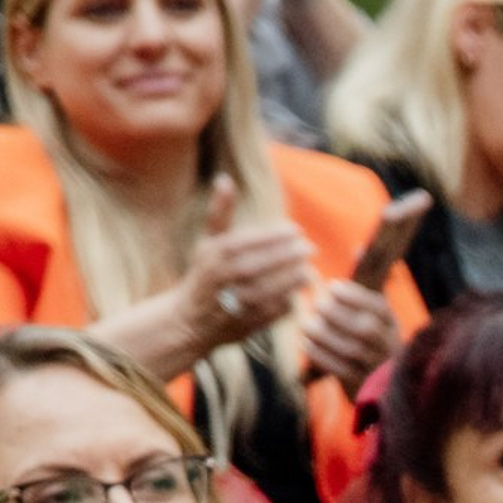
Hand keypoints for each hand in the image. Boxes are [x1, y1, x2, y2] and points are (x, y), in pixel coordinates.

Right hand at [183, 177, 314, 356]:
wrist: (193, 320)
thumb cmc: (205, 274)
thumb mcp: (208, 242)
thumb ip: (220, 213)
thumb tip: (225, 179)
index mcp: (215, 255)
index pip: (250, 241)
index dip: (276, 236)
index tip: (296, 230)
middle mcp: (225, 278)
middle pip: (264, 264)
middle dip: (290, 255)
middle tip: (310, 248)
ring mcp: (238, 303)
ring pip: (273, 289)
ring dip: (295, 278)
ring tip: (309, 269)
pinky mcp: (250, 323)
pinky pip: (277, 310)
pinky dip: (291, 300)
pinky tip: (299, 290)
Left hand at [299, 276, 400, 393]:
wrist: (377, 383)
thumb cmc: (370, 336)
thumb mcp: (373, 309)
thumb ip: (366, 280)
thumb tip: (359, 248)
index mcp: (392, 324)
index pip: (378, 307)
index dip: (354, 296)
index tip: (334, 288)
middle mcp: (388, 346)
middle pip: (364, 328)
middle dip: (336, 314)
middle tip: (318, 305)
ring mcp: (375, 367)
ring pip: (349, 349)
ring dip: (324, 334)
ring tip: (307, 324)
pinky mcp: (360, 384)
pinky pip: (339, 369)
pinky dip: (320, 355)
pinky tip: (308, 344)